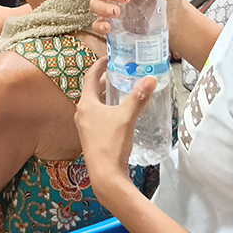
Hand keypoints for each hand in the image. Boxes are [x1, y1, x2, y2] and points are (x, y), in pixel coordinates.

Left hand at [76, 58, 156, 180]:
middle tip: (119, 72)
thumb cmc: (111, 144)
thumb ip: (138, 98)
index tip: (109, 57)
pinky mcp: (91, 137)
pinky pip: (97, 116)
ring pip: (95, 104)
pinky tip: (119, 113)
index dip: (99, 65)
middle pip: (92, 90)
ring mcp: (85, 126)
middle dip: (104, 80)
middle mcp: (81, 113)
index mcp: (85, 104)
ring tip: (121, 89)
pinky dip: (107, 109)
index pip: (90, 76)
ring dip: (106, 95)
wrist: (105, 175)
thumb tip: (151, 79)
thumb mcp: (126, 117)